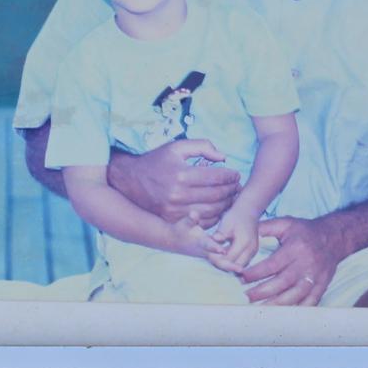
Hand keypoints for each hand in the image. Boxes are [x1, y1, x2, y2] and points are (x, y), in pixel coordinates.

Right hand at [106, 139, 240, 225]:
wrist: (130, 180)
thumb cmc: (158, 160)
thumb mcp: (178, 146)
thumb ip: (203, 146)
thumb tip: (223, 158)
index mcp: (181, 174)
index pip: (216, 177)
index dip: (230, 176)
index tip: (236, 174)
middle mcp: (178, 194)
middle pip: (216, 196)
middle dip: (232, 191)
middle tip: (237, 186)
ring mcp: (174, 209)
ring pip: (211, 211)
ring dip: (226, 205)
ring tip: (231, 197)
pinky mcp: (171, 219)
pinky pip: (200, 221)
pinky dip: (214, 216)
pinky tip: (218, 208)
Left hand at [205, 209, 261, 272]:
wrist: (248, 211)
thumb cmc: (236, 216)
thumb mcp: (226, 223)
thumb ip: (221, 233)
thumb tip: (214, 240)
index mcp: (244, 242)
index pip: (229, 258)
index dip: (218, 259)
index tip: (208, 256)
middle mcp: (251, 249)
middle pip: (235, 265)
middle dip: (222, 264)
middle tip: (211, 258)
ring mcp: (253, 252)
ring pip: (239, 266)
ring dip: (228, 264)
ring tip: (216, 257)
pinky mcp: (252, 252)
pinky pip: (241, 262)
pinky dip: (233, 261)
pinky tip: (224, 256)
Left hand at [238, 216, 343, 306]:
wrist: (333, 237)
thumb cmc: (305, 231)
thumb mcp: (286, 223)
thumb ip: (265, 227)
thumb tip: (245, 233)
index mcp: (295, 248)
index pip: (273, 264)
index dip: (256, 273)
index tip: (241, 278)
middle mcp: (306, 263)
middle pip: (282, 282)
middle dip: (262, 292)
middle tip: (245, 298)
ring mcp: (315, 277)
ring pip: (295, 295)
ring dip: (277, 305)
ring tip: (260, 310)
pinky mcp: (322, 286)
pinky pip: (310, 302)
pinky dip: (297, 310)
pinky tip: (283, 316)